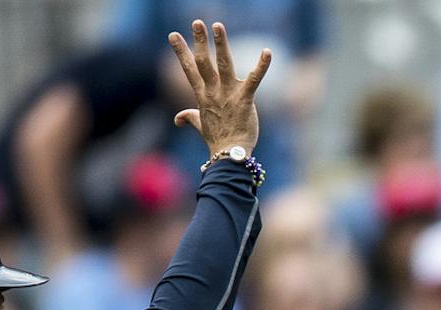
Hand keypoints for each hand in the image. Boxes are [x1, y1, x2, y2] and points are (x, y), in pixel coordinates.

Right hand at [168, 19, 272, 157]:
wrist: (229, 155)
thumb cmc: (217, 140)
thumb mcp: (200, 125)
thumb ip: (189, 117)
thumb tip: (178, 118)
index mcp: (202, 95)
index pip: (189, 69)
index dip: (181, 51)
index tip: (173, 35)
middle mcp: (213, 92)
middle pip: (204, 62)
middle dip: (200, 41)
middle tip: (197, 22)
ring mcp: (229, 95)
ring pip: (224, 64)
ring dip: (221, 44)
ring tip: (218, 26)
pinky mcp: (245, 100)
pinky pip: (254, 79)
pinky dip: (261, 65)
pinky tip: (267, 51)